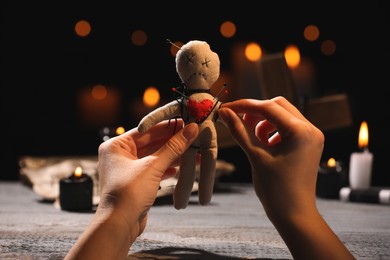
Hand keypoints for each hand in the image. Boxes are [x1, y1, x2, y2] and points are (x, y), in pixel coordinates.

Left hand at [65, 120, 198, 259]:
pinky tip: (178, 168)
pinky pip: (153, 170)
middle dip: (172, 143)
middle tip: (192, 137)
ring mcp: (126, 170)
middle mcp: (119, 155)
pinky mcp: (134, 183)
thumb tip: (192, 129)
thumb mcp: (153, 167)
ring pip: (153, 158)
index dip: (168, 126)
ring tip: (192, 153)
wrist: (119, 226)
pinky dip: (165, 169)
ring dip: (172, 156)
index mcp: (116, 145)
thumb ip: (173, 147)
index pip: (146, 130)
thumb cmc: (129, 193)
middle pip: (151, 143)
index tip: (186, 122)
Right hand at [218, 97, 353, 258]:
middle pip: (278, 106)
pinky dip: (271, 131)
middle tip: (236, 120)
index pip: (269, 107)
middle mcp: (310, 130)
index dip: (245, 106)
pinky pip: (285, 128)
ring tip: (249, 136)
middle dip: (255, 111)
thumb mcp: (256, 156)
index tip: (226, 108)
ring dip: (262, 121)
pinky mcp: (306, 144)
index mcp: (302, 131)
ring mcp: (310, 137)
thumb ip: (240, 131)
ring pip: (282, 116)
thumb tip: (224, 113)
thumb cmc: (277, 190)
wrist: (294, 215)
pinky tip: (261, 143)